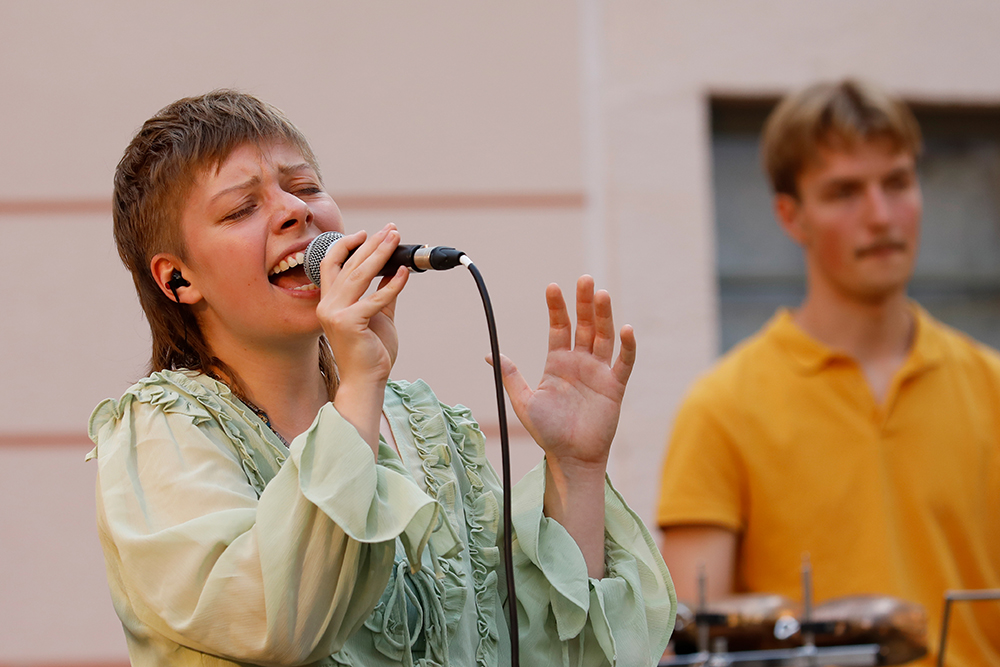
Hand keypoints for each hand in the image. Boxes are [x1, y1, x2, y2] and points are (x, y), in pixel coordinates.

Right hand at [315, 224, 407, 447]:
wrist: (367, 380)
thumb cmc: (371, 351)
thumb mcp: (377, 315)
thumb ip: (381, 292)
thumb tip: (395, 268)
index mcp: (329, 301)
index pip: (331, 264)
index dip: (347, 245)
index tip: (367, 233)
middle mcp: (328, 305)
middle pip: (349, 264)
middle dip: (372, 244)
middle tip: (391, 229)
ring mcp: (335, 313)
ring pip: (360, 275)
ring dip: (381, 254)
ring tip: (396, 238)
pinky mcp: (350, 323)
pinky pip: (376, 298)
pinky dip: (393, 284)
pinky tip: (405, 273)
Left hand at [494, 275, 635, 468]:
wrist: (570, 457)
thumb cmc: (547, 432)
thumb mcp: (523, 401)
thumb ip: (511, 375)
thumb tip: (489, 352)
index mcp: (557, 362)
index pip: (559, 327)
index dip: (556, 307)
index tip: (552, 287)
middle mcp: (579, 362)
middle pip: (584, 325)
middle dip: (583, 303)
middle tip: (584, 280)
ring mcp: (598, 372)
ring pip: (604, 337)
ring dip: (604, 316)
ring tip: (602, 294)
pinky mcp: (614, 386)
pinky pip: (623, 362)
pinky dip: (627, 346)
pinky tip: (626, 329)